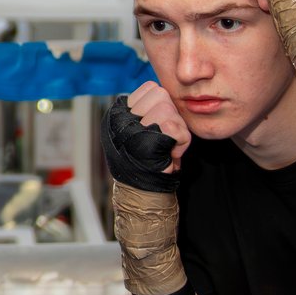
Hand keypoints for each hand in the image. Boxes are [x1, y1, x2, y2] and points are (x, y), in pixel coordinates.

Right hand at [105, 86, 191, 294]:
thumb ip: (148, 112)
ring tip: (167, 151)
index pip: (150, 89)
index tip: (158, 132)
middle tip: (164, 144)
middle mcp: (116, 122)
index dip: (163, 107)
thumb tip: (159, 90)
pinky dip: (181, 144)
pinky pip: (177, 129)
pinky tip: (172, 158)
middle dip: (171, 118)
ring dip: (177, 132)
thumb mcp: (141, 135)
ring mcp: (129, 132)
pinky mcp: (145, 145)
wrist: (144, 205)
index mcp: (114, 116)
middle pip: (160, 95)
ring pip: (168, 110)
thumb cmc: (149, 171)